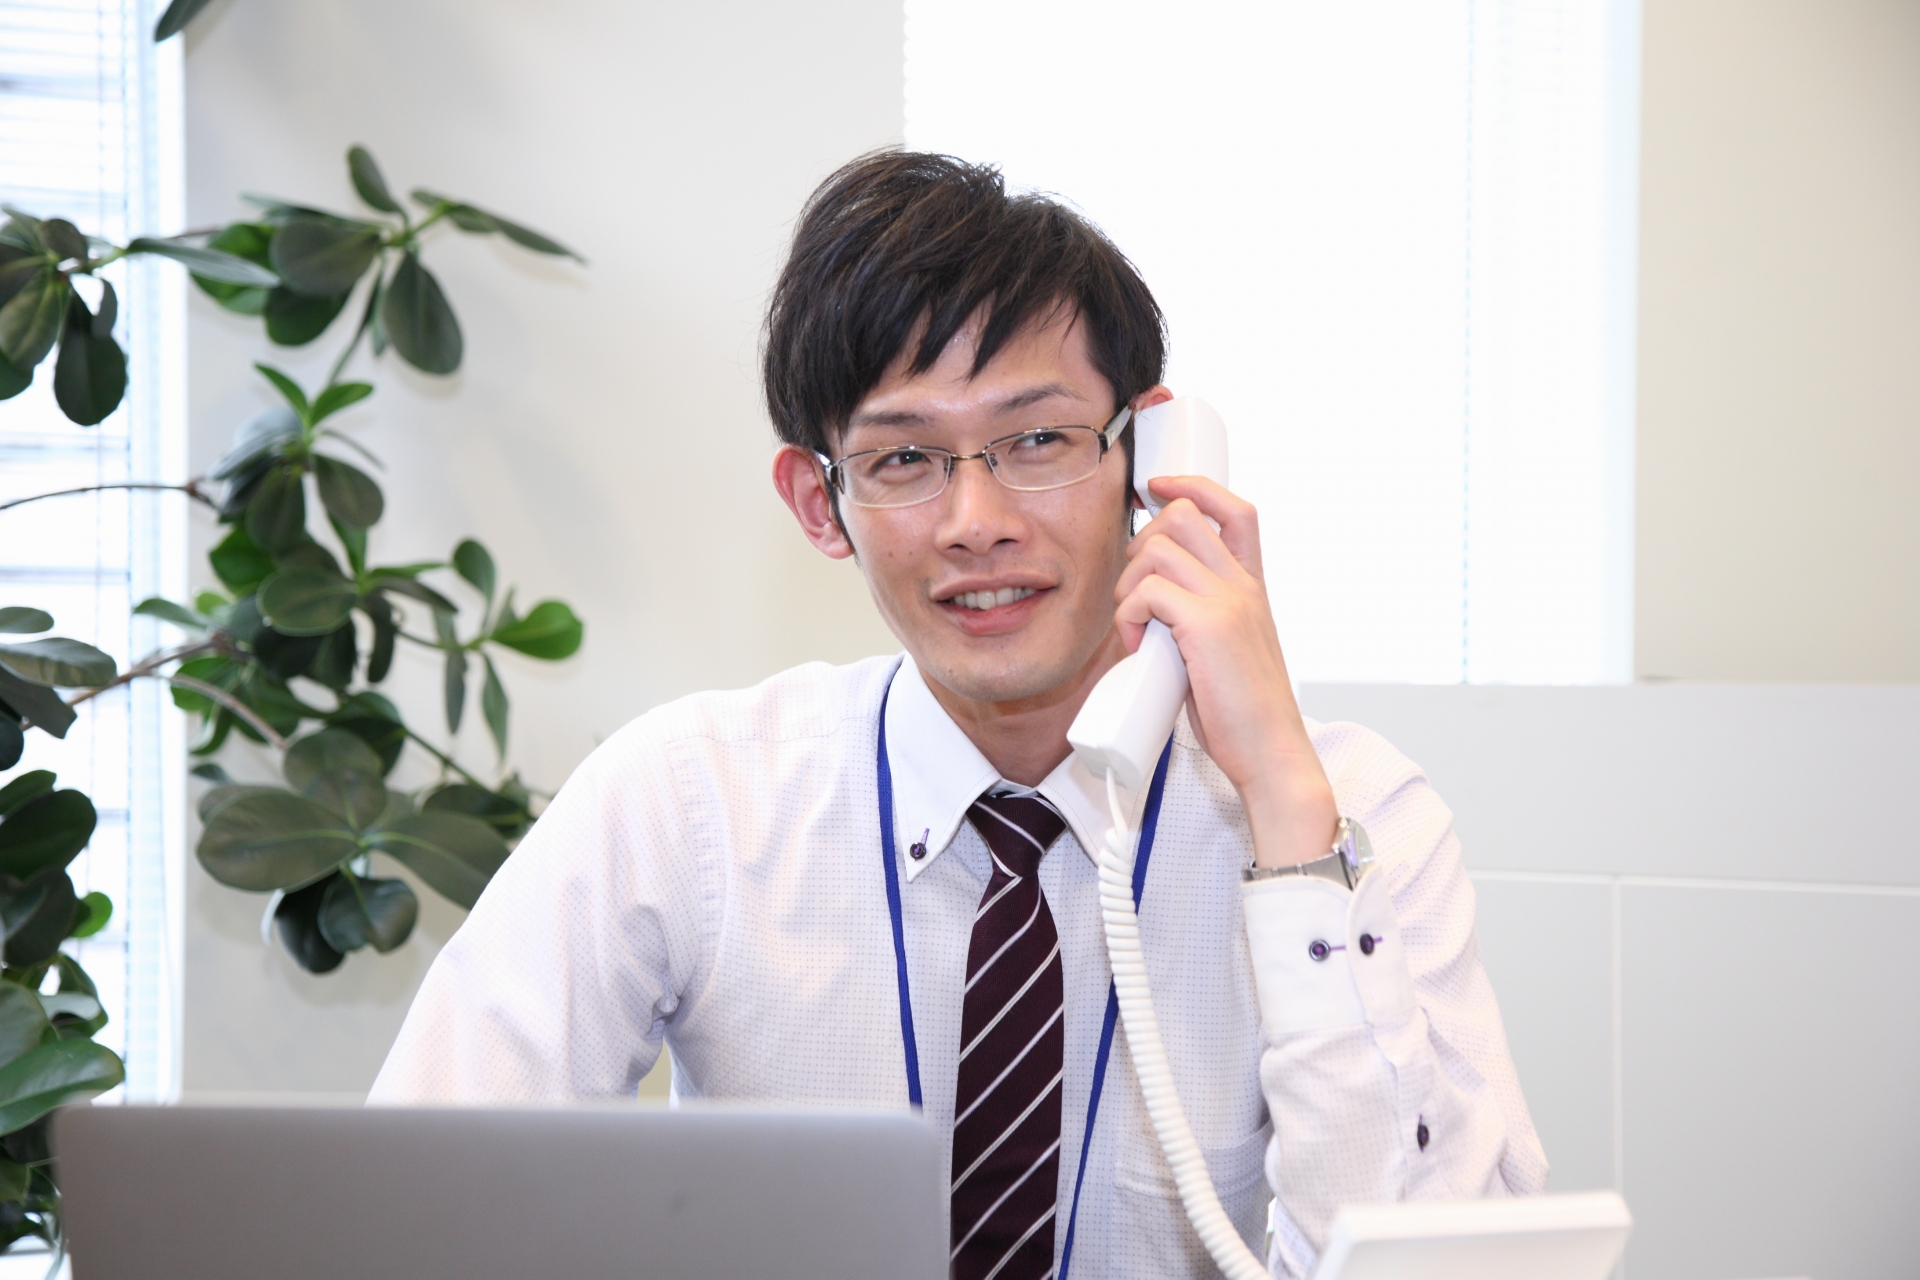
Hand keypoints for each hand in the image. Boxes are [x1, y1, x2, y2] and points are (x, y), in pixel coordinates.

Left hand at [1113, 476, 1337, 867]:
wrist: (1271, 754)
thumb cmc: (1243, 714)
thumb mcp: (1225, 651)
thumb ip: (1197, 619)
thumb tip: (1146, 609)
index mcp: (1253, 588)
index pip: (1236, 509)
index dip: (1194, 486)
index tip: (1159, 487)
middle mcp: (1245, 586)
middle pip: (1184, 516)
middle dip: (1142, 543)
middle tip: (1135, 592)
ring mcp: (1229, 602)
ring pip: (1158, 548)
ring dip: (1129, 585)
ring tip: (1135, 627)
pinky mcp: (1208, 626)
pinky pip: (1149, 591)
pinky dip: (1129, 615)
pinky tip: (1137, 646)